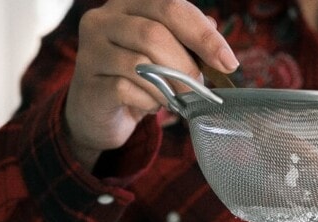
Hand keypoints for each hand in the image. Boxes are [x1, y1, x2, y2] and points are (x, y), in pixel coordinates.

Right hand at [64, 0, 238, 169]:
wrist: (96, 114)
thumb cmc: (135, 80)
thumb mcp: (163, 56)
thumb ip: (186, 43)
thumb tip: (218, 43)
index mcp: (128, 3)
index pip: (170, 5)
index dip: (202, 34)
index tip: (228, 62)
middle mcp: (104, 18)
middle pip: (154, 33)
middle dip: (186, 66)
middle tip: (199, 89)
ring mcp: (92, 49)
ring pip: (141, 64)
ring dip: (168, 88)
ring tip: (174, 100)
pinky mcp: (89, 82)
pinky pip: (127, 90)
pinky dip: (148, 103)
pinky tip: (151, 106)